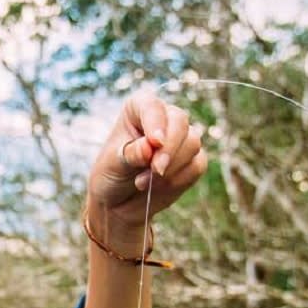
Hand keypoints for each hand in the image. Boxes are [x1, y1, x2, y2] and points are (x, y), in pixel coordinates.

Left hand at [86, 90, 207, 237]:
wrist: (118, 201)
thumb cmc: (111, 174)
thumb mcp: (113, 164)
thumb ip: (131, 153)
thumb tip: (149, 147)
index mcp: (138, 108)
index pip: (152, 106)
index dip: (156, 122)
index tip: (155, 142)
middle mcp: (163, 117)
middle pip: (180, 122)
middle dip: (170, 149)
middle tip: (156, 170)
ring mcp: (180, 138)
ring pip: (192, 144)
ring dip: (171, 168)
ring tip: (142, 183)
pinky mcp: (192, 160)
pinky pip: (197, 165)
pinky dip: (179, 180)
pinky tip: (157, 188)